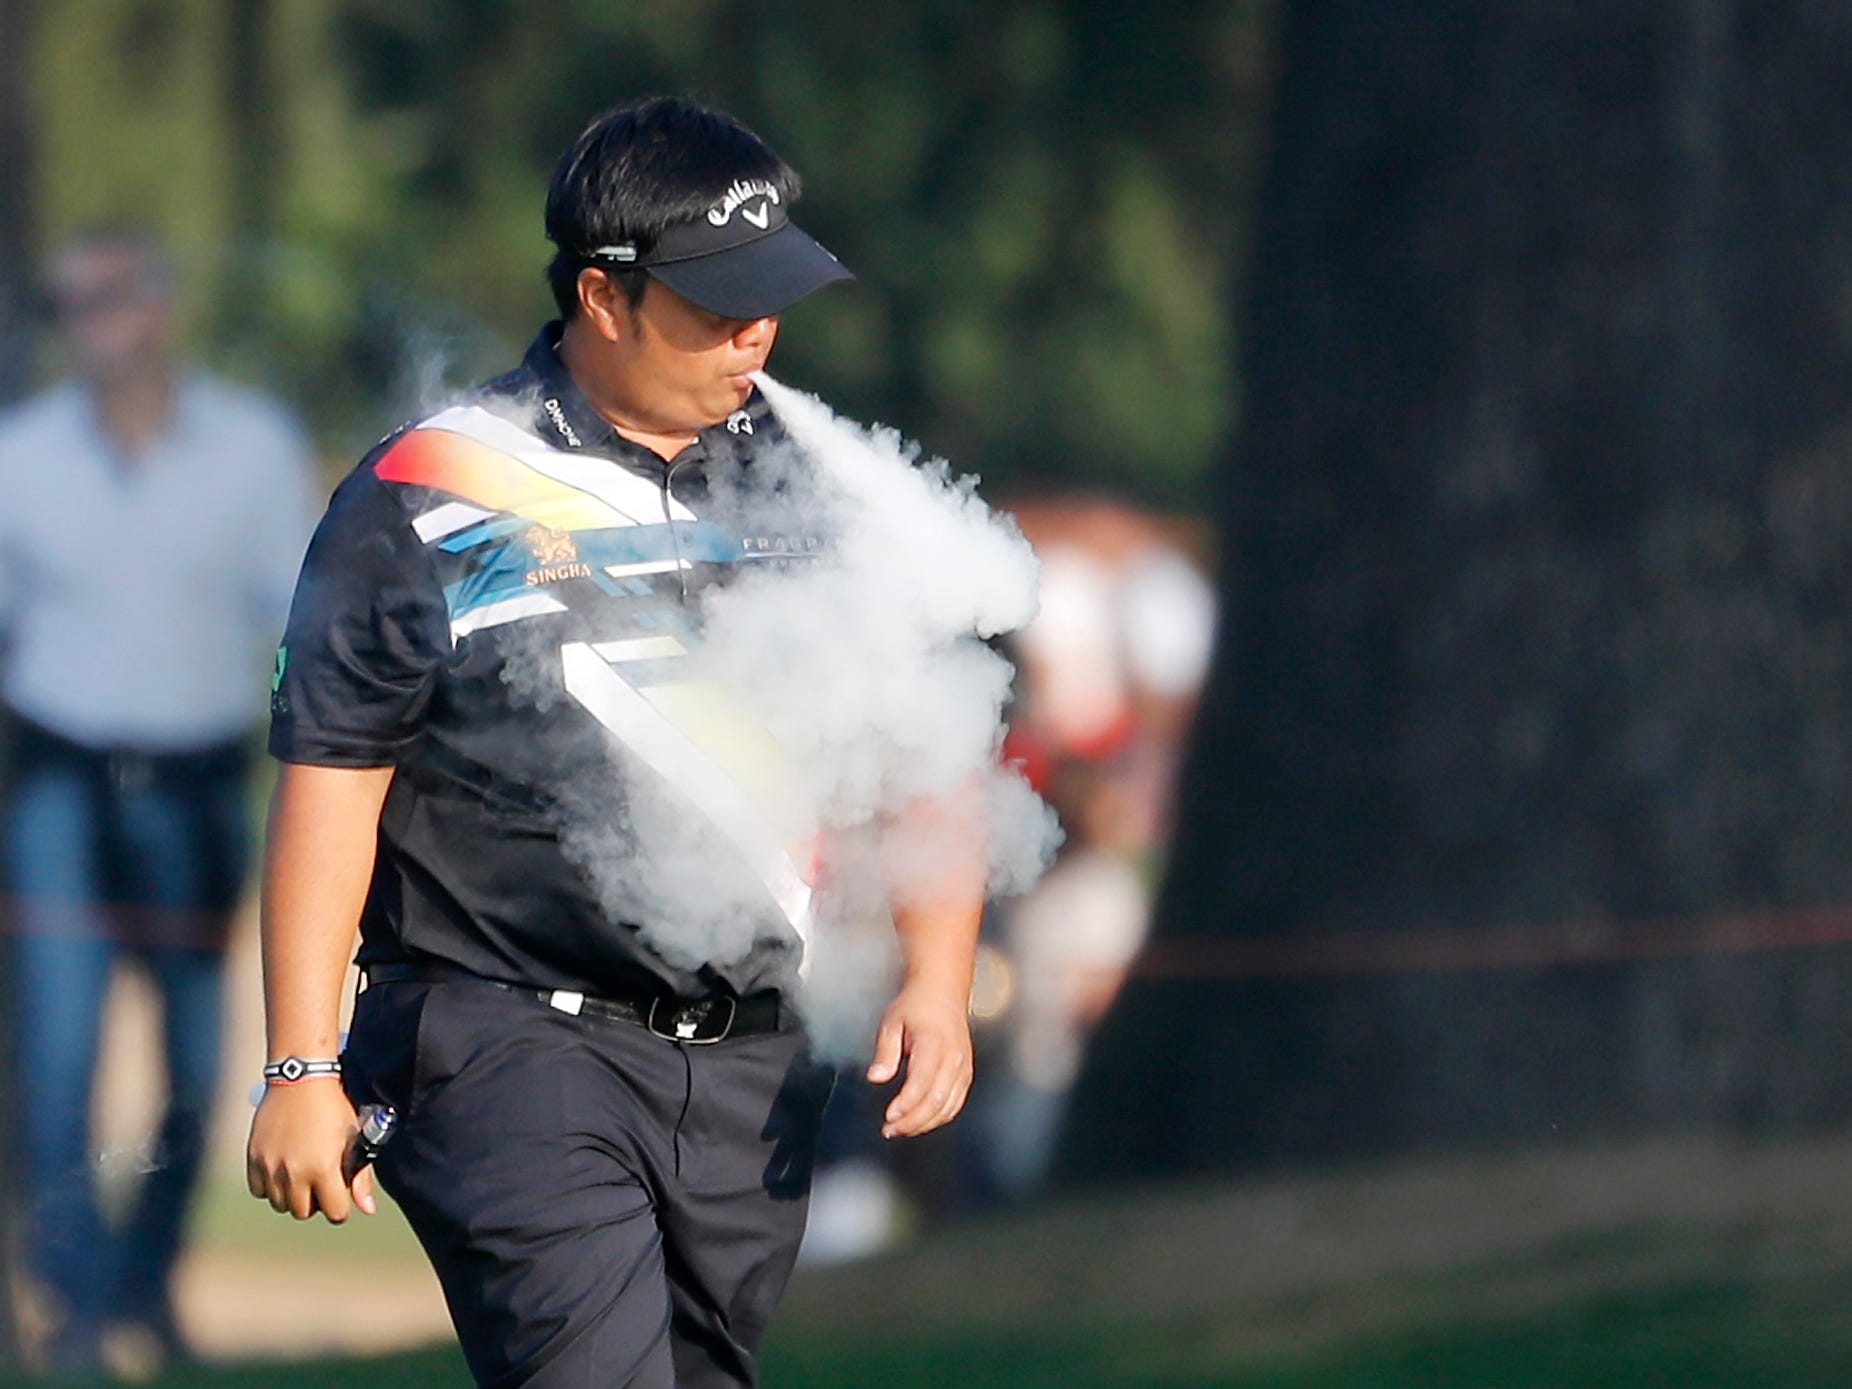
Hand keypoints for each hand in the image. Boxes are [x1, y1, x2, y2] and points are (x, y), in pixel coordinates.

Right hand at [246, 1080, 376, 1222]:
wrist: (300, 1078)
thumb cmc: (333, 1106)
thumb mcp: (353, 1138)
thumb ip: (361, 1176)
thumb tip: (368, 1210)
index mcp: (323, 1168)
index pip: (335, 1213)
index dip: (341, 1206)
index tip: (340, 1194)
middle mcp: (294, 1173)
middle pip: (304, 1213)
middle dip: (316, 1202)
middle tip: (320, 1181)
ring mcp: (271, 1167)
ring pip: (281, 1204)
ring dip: (292, 1195)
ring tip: (302, 1173)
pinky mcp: (254, 1158)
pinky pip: (259, 1191)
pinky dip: (271, 1186)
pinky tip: (283, 1169)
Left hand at [866, 979, 972, 1138]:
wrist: (943, 992)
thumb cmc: (916, 1005)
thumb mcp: (891, 1022)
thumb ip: (884, 1052)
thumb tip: (876, 1077)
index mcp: (934, 1042)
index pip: (922, 1082)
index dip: (906, 1104)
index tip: (888, 1117)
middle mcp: (953, 1057)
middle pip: (936, 1100)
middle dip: (912, 1121)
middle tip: (890, 1130)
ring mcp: (963, 1067)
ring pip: (948, 1107)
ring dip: (924, 1124)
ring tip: (901, 1129)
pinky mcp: (966, 1074)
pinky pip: (956, 1103)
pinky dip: (939, 1118)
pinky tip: (921, 1121)